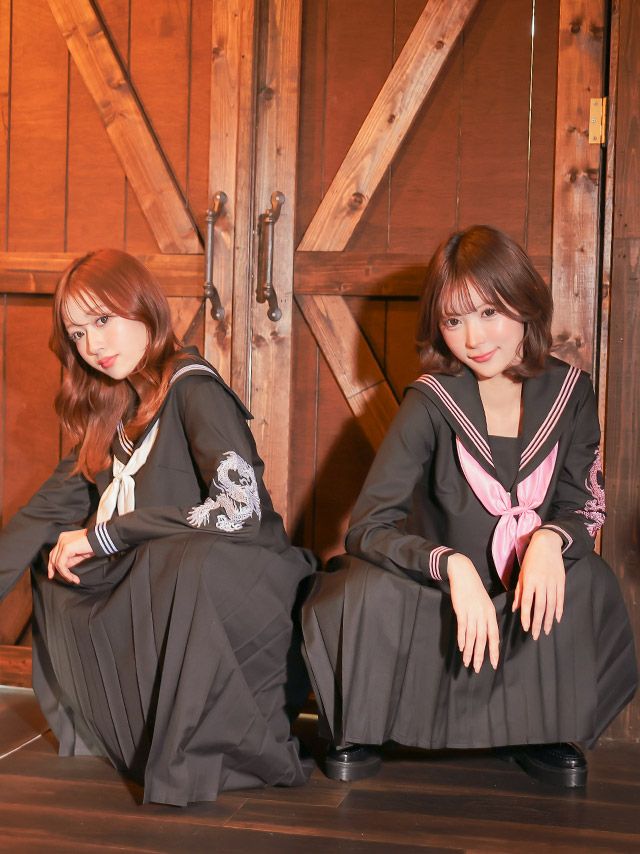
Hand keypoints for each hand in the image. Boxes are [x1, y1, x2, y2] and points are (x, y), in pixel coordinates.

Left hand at [48, 529, 93, 584]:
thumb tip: (65, 568)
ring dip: (64, 574)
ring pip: (57, 563)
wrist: (102, 539)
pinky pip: (62, 564)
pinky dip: (66, 573)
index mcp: (64, 538)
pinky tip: (72, 577)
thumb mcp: (80, 553)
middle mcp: (62, 539)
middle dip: (55, 570)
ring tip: (73, 579)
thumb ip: (70, 559)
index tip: (52, 574)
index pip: (54, 553)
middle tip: (62, 579)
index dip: (51, 565)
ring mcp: (63, 542)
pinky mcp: (66, 548)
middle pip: (53, 558)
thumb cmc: (94, 544)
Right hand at [448, 553, 499, 671]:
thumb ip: (486, 617)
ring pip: (473, 636)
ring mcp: (472, 612)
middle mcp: (483, 614)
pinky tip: (461, 648)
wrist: (463, 573)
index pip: (494, 636)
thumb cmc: (473, 588)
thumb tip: (486, 633)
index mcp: (491, 613)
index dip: (493, 651)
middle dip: (480, 656)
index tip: (493, 664)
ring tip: (467, 663)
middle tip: (478, 669)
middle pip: (483, 639)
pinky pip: (463, 628)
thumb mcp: (484, 602)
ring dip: (470, 651)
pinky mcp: (461, 610)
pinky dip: (462, 639)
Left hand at [512, 528, 564, 639]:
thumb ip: (519, 591)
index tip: (526, 628)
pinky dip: (559, 609)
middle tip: (536, 636)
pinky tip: (557, 619)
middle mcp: (542, 583)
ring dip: (549, 620)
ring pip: (551, 605)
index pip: (527, 602)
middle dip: (538, 623)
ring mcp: (553, 582)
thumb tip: (515, 608)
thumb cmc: (530, 558)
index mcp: (529, 580)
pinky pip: (560, 598)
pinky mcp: (561, 581)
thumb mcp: (521, 573)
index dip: (526, 616)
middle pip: (540, 607)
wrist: (547, 544)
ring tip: (546, 631)